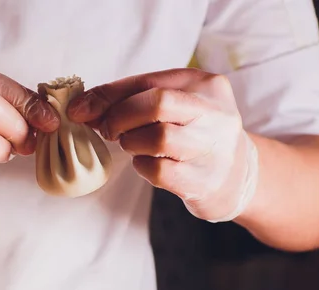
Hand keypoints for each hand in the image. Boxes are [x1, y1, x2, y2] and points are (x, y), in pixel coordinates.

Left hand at [67, 68, 258, 222]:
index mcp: (205, 84)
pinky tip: (147, 163)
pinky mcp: (204, 180)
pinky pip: (160, 170)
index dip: (107, 95)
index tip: (81, 109)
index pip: (148, 82)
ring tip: (133, 145)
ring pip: (158, 137)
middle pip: (157, 103)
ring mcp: (213, 148)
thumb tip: (83, 108)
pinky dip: (143, 166)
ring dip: (132, 143)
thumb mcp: (174, 106)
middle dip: (121, 117)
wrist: (238, 176)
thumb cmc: (194, 135)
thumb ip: (131, 100)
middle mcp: (215, 112)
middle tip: (110, 130)